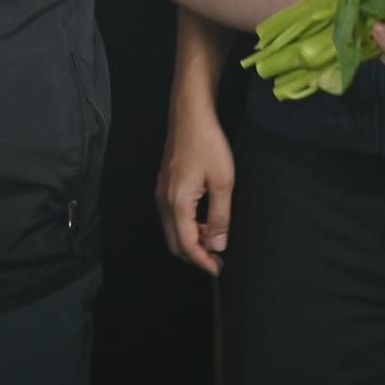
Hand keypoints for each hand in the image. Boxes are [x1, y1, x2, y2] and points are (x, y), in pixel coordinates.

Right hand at [157, 105, 235, 275]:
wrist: (190, 115)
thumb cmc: (208, 144)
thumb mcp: (223, 181)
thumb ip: (220, 216)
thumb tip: (218, 246)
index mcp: (178, 203)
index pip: (187, 245)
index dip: (202, 262)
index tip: (219, 270)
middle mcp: (164, 201)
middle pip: (175, 243)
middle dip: (195, 255)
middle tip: (217, 260)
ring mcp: (161, 193)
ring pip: (172, 230)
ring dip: (191, 240)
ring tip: (215, 240)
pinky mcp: (164, 185)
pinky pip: (172, 216)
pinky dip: (187, 226)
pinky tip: (204, 221)